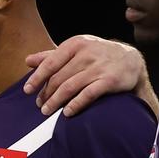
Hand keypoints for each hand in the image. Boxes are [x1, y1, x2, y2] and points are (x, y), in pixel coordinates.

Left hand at [22, 35, 146, 116]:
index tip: (27, 90)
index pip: (51, 62)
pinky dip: (75, 104)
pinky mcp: (110, 80)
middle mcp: (87, 53)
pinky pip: (88, 94)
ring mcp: (99, 67)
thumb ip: (52, 56)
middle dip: (46, 93)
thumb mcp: (76, 50)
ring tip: (47, 111)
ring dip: (56, 101)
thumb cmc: (97, 55)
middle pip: (59, 77)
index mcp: (76, 44)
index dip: (37, 78)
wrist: (131, 60)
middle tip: (40, 105)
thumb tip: (28, 61)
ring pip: (70, 86)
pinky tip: (67, 112)